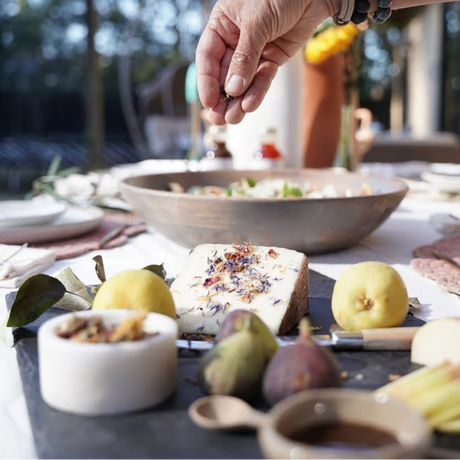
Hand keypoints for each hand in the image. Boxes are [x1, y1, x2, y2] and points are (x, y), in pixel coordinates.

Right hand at [196, 0, 339, 124]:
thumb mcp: (257, 23)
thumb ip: (245, 57)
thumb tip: (233, 90)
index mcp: (222, 25)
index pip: (208, 56)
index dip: (207, 81)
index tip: (208, 102)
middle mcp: (235, 40)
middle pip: (224, 73)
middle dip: (222, 97)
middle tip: (219, 118)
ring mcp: (254, 51)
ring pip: (243, 81)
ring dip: (238, 100)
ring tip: (234, 118)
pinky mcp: (272, 59)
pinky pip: (262, 78)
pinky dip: (257, 91)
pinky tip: (250, 105)